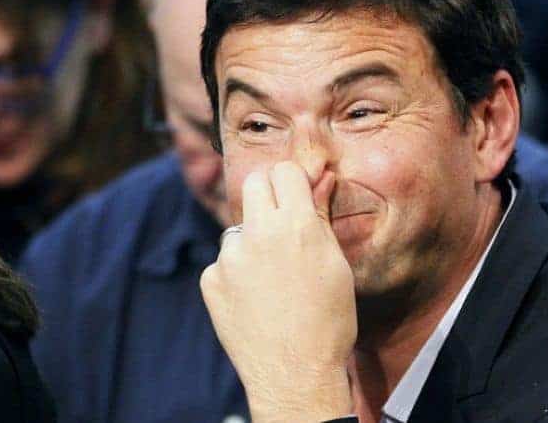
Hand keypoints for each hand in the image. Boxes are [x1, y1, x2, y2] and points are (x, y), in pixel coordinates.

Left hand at [201, 162, 355, 421]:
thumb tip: (321, 180)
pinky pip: (224, 262)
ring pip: (238, 227)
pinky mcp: (211, 281)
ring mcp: (229, 257)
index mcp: (296, 225)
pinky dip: (236, 273)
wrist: (295, 374)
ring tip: (272, 278)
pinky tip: (255, 298)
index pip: (283, 171)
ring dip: (252, 240)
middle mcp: (258, 233)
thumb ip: (321, 217)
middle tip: (282, 223)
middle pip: (254, 185)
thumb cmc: (328, 322)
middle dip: (268, 195)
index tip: (297, 195)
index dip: (293, 181)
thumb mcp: (336, 265)